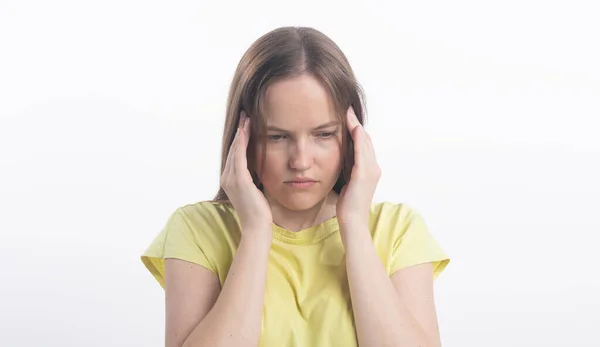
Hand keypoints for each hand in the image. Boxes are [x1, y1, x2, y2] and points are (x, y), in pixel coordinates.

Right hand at [220, 111, 272, 233]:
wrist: (257, 227)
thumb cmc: (259, 213)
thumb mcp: (256, 192)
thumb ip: (254, 180)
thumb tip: (260, 171)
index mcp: (230, 180)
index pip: (235, 154)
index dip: (240, 138)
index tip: (246, 124)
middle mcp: (227, 178)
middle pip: (233, 148)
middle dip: (240, 131)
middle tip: (245, 115)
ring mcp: (232, 179)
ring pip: (235, 149)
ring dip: (241, 132)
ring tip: (247, 118)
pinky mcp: (240, 180)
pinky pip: (239, 156)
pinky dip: (242, 143)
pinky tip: (246, 131)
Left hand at [336, 106, 381, 228]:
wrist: (353, 222)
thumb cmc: (348, 207)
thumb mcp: (347, 185)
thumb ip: (347, 172)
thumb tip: (338, 163)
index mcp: (369, 170)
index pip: (363, 144)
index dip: (355, 130)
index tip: (346, 116)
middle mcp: (374, 168)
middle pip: (365, 139)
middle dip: (356, 123)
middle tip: (346, 108)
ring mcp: (371, 170)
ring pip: (365, 142)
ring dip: (356, 126)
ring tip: (347, 112)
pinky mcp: (364, 174)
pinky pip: (362, 151)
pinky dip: (358, 138)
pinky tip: (353, 127)